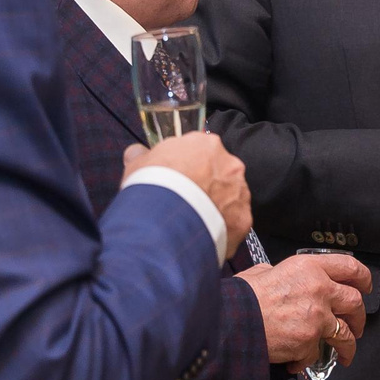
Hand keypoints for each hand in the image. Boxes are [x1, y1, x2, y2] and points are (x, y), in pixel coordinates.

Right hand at [123, 134, 250, 259]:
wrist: (165, 219)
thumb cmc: (152, 186)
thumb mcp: (137, 165)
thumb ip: (140, 155)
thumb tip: (136, 153)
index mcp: (206, 145)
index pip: (201, 152)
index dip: (189, 166)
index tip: (180, 178)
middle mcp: (230, 164)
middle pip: (221, 174)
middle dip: (207, 186)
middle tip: (188, 201)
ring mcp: (240, 192)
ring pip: (231, 198)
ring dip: (217, 207)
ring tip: (195, 221)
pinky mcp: (243, 219)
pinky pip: (234, 223)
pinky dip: (222, 229)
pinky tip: (204, 234)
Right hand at [241, 251, 369, 368]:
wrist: (235, 321)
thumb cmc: (244, 298)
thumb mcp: (263, 271)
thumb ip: (281, 273)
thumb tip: (280, 276)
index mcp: (309, 268)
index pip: (349, 267)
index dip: (363, 278)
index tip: (365, 286)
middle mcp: (319, 290)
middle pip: (355, 302)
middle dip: (359, 316)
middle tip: (356, 324)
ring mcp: (317, 317)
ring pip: (345, 333)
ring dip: (348, 345)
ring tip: (345, 353)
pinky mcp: (310, 341)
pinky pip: (315, 354)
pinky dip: (307, 360)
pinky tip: (297, 361)